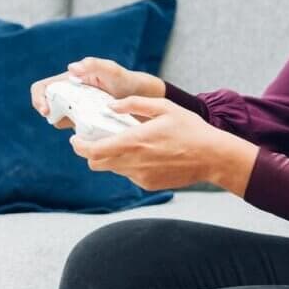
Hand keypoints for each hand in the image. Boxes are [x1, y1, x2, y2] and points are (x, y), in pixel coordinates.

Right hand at [31, 58, 163, 126]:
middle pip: (49, 108)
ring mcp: (76, 112)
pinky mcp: (85, 126)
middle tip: (74, 118)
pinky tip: (97, 132)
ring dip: (71, 125)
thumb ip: (93, 64)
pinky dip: (81, 136)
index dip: (38, 99)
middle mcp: (69, 97)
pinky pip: (75, 134)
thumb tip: (71, 68)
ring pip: (61, 123)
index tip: (46, 111)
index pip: (42, 88)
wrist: (144, 98)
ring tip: (92, 121)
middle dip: (55, 115)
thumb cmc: (125, 79)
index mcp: (69, 81)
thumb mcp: (111, 70)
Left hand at [69, 96, 220, 189]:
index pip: (94, 150)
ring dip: (112, 158)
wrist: (212, 157)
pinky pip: (130, 175)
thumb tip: (111, 106)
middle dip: (92, 153)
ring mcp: (141, 176)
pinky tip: (146, 154)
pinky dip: (129, 164)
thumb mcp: (164, 107)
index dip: (79, 146)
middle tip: (97, 139)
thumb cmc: (190, 129)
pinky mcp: (149, 185)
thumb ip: (134, 104)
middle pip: (97, 164)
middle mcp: (134, 162)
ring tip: (126, 144)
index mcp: (134, 141)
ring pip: (113, 169)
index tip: (75, 139)